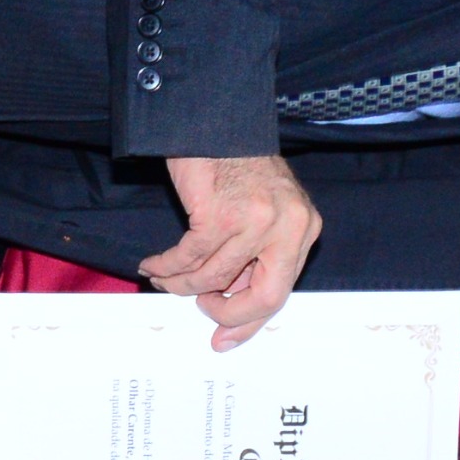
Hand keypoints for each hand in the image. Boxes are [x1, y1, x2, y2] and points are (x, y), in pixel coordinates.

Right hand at [142, 154, 323, 345]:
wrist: (212, 121)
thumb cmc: (235, 164)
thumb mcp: (262, 212)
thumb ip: (256, 255)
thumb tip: (232, 302)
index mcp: (304, 227)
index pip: (281, 290)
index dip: (251, 320)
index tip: (226, 337)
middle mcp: (288, 225)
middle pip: (263, 296)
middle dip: (226, 313)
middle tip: (202, 310)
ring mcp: (256, 221)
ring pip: (214, 278)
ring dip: (182, 284)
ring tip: (165, 279)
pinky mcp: (220, 214)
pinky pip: (188, 258)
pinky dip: (166, 267)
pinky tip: (154, 265)